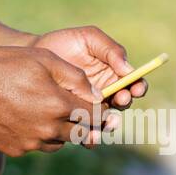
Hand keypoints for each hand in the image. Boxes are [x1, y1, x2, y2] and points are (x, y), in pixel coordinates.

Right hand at [0, 45, 107, 156]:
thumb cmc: (3, 65)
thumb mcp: (43, 59)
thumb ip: (76, 77)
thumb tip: (97, 95)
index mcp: (60, 105)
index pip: (95, 115)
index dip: (99, 109)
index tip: (97, 105)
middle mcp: (49, 128)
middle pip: (80, 133)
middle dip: (82, 122)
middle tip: (73, 109)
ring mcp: (31, 142)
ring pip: (59, 142)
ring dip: (60, 130)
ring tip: (47, 111)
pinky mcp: (16, 149)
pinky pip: (36, 145)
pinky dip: (37, 135)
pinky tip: (24, 117)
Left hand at [30, 26, 145, 130]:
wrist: (36, 53)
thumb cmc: (65, 42)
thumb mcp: (89, 38)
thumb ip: (110, 49)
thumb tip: (129, 69)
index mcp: (114, 73)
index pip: (134, 83)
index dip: (138, 87)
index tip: (135, 88)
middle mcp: (107, 91)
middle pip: (123, 103)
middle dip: (124, 102)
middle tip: (118, 99)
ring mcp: (91, 105)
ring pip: (107, 120)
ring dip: (108, 122)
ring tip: (104, 120)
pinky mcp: (76, 116)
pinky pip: (86, 129)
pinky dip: (89, 135)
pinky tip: (86, 135)